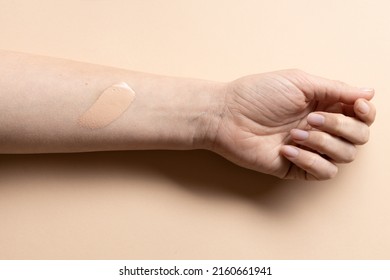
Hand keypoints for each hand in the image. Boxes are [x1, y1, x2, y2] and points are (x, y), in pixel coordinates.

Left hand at [210, 69, 375, 179]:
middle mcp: (321, 128)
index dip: (366, 112)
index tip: (357, 106)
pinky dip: (310, 160)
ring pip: (345, 156)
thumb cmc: (257, 94)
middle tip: (310, 118)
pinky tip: (286, 149)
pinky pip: (323, 172)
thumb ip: (335, 88)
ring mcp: (310, 148)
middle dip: (340, 127)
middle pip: (359, 137)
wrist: (226, 116)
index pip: (361, 114)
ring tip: (294, 132)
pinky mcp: (297, 167)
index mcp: (323, 104)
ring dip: (323, 142)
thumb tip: (369, 92)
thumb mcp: (299, 82)